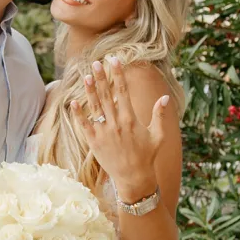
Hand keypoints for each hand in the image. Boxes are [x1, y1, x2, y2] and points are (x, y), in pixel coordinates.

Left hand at [71, 56, 169, 201]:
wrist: (134, 178)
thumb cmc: (147, 156)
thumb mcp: (158, 136)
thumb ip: (159, 115)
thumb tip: (165, 97)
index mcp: (131, 119)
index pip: (123, 91)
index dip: (118, 74)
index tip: (114, 60)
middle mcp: (116, 124)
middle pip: (106, 95)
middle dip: (101, 77)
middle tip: (96, 62)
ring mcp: (104, 133)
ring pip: (95, 107)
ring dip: (90, 90)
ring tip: (86, 75)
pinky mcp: (94, 142)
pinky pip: (85, 125)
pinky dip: (79, 114)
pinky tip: (74, 101)